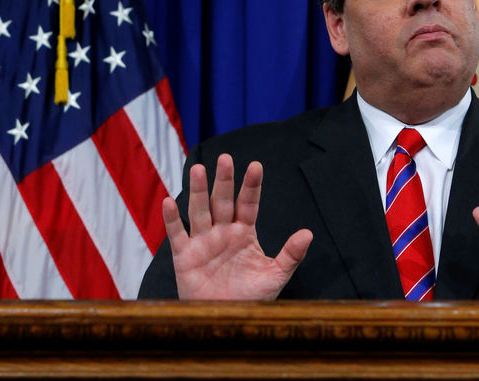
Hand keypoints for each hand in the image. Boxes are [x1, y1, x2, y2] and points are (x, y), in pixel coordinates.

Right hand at [161, 153, 312, 299]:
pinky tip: (169, 202)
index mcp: (244, 233)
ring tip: (199, 169)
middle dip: (224, 180)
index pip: (248, 204)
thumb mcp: (275, 276)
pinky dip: (172, 219)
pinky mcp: (184, 256)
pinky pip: (177, 234)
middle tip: (225, 158)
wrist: (226, 320)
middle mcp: (222, 232)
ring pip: (199, 211)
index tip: (256, 166)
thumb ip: (291, 254)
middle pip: (222, 201)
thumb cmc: (251, 298)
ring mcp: (202, 242)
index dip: (251, 186)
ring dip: (198, 191)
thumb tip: (308, 233)